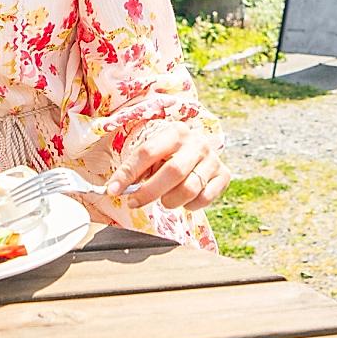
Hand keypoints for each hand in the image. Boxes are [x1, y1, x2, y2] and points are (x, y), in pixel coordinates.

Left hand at [105, 121, 228, 211]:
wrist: (198, 151)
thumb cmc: (168, 155)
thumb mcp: (153, 153)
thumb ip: (137, 168)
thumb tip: (115, 188)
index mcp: (175, 131)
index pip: (148, 152)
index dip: (128, 173)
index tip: (113, 189)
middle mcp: (197, 143)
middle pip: (173, 171)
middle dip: (149, 192)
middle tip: (134, 203)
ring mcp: (212, 159)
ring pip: (189, 189)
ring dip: (170, 201)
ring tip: (163, 200)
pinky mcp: (223, 175)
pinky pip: (205, 199)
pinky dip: (190, 205)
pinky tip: (183, 200)